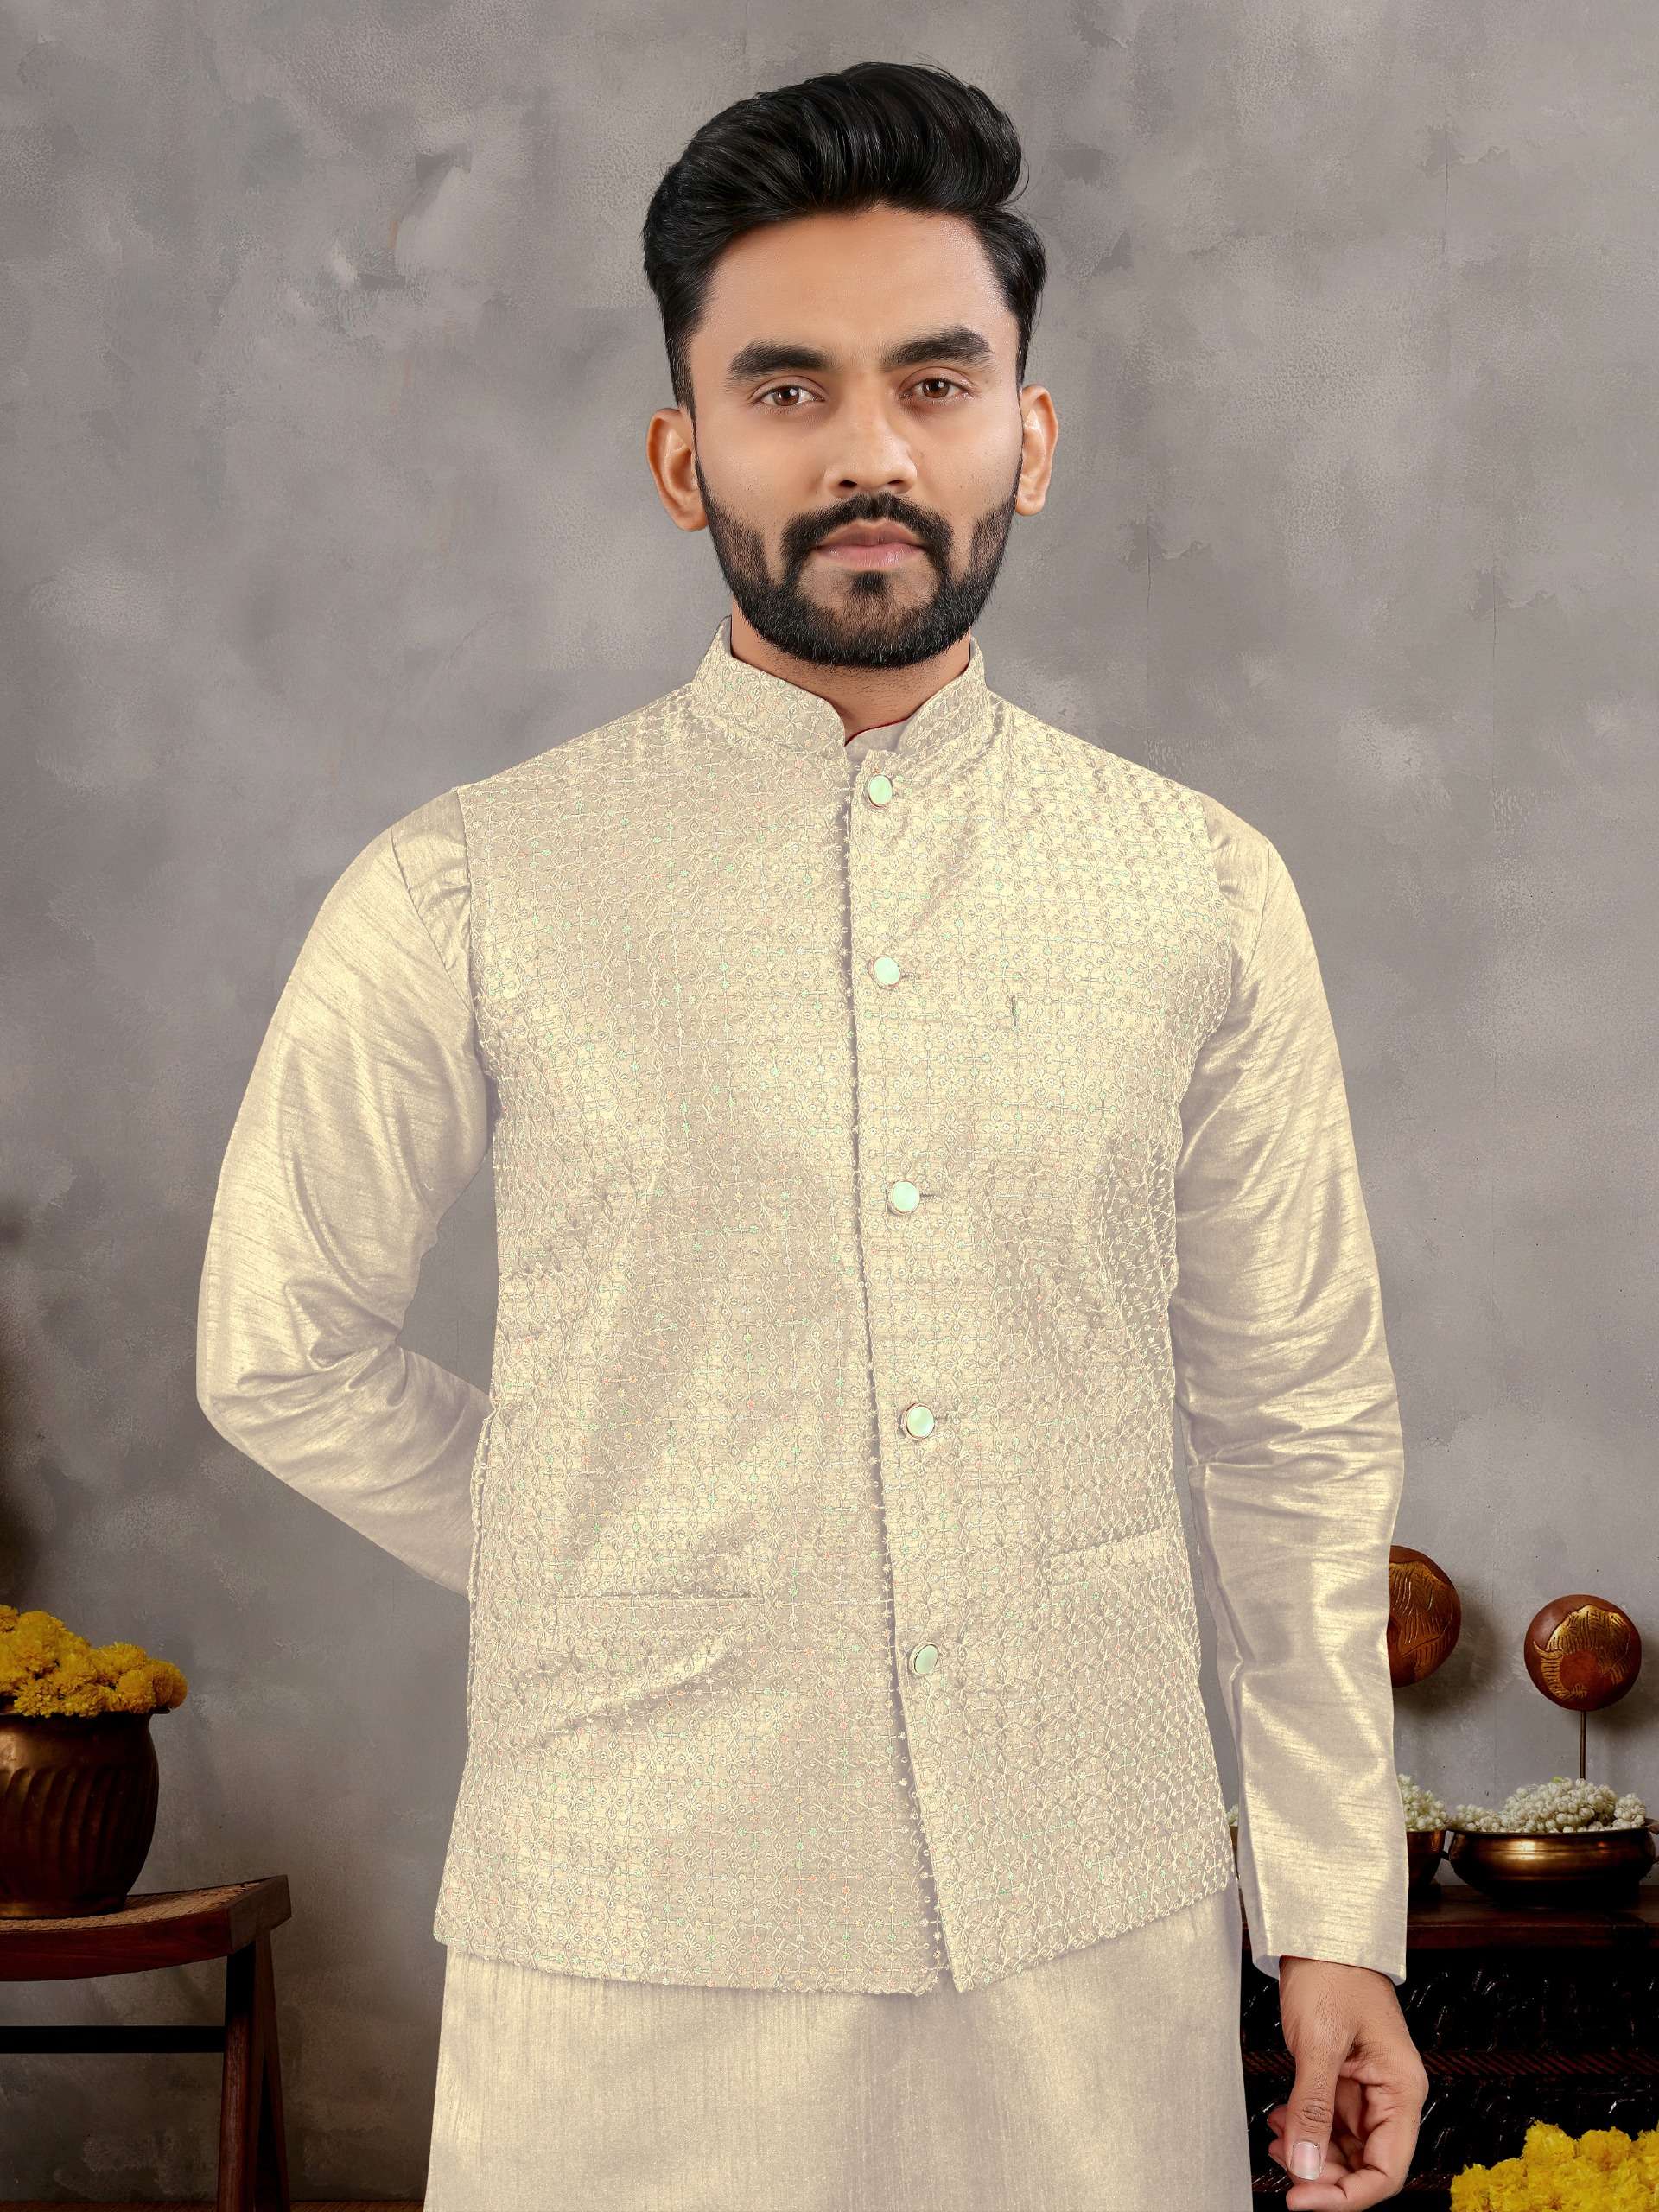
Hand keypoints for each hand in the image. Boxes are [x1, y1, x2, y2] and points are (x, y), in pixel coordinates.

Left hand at [1266, 1956, 1427, 2206]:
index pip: (1387, 2171)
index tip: (1303, 2199)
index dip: (1346, 2196)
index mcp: (1402, 2090)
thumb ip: (1313, 2108)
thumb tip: (1305, 2167)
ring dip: (1310, 2152)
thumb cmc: (1332, 1972)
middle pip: (1365, 2164)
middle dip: (1323, 2173)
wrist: (1319, 1931)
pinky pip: (1329, 2121)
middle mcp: (1391, 2095)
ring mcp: (1367, 2088)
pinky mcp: (1344, 2078)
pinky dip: (1304, 2128)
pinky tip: (1280, 2121)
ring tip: (1276, 2138)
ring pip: (1344, 2147)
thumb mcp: (1319, 2042)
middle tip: (1283, 2164)